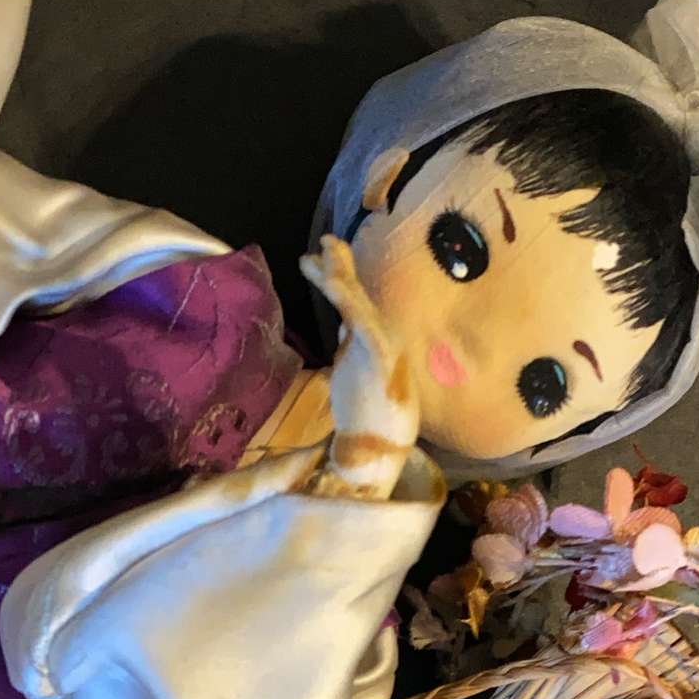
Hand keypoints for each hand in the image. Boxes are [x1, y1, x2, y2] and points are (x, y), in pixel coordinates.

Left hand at [300, 236, 418, 499]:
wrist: (378, 457)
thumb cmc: (367, 424)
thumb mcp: (353, 376)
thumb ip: (348, 351)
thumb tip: (341, 330)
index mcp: (372, 344)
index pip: (353, 304)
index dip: (337, 278)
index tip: (315, 256)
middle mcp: (380, 341)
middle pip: (357, 297)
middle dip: (340, 267)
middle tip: (323, 241)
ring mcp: (383, 349)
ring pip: (360, 306)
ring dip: (342, 279)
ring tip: (324, 253)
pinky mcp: (382, 361)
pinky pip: (364, 326)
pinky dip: (351, 304)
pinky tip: (337, 286)